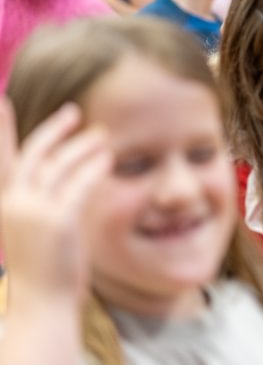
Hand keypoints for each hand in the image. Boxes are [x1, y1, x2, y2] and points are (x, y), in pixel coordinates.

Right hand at [0, 99, 110, 300]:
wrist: (42, 305)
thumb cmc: (42, 271)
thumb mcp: (32, 232)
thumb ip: (39, 203)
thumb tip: (63, 175)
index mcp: (4, 206)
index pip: (2, 160)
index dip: (0, 130)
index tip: (1, 100)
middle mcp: (13, 204)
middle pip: (34, 153)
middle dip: (55, 129)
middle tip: (75, 112)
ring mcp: (34, 212)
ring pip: (60, 165)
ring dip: (83, 145)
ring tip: (102, 136)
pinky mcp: (59, 221)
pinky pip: (80, 183)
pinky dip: (94, 167)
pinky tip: (108, 158)